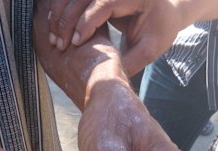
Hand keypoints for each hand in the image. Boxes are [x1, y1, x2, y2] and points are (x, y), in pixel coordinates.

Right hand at [47, 0, 188, 75]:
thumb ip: (131, 61)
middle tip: (58, 44)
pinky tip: (54, 28)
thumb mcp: (150, 49)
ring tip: (53, 38)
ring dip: (59, 15)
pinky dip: (61, 10)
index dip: (86, 22)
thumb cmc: (159, 30)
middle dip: (67, 20)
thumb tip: (108, 77)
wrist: (164, 11)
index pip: (105, 3)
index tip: (76, 43)